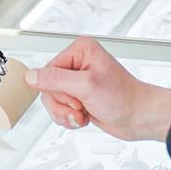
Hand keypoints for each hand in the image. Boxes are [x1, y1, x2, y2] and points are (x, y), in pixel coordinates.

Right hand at [26, 37, 170, 141]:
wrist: (139, 118)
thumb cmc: (124, 98)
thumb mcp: (86, 86)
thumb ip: (56, 80)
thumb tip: (31, 76)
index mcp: (80, 50)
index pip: (48, 70)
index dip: (57, 89)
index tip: (75, 97)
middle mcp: (77, 63)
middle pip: (47, 86)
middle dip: (62, 104)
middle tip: (80, 107)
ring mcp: (77, 81)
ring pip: (52, 100)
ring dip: (65, 114)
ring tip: (82, 115)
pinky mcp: (78, 96)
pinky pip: (60, 108)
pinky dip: (69, 118)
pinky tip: (83, 117)